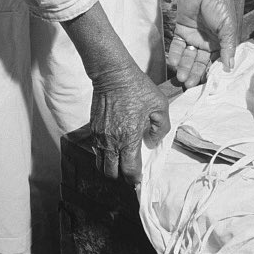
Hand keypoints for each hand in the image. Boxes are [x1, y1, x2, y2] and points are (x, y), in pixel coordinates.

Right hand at [90, 65, 170, 184]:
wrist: (113, 74)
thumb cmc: (137, 87)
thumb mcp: (160, 105)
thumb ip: (160, 128)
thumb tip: (152, 143)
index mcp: (129, 137)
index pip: (129, 170)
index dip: (135, 179)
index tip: (140, 179)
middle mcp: (111, 140)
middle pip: (111, 173)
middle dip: (121, 177)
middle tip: (130, 172)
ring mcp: (100, 135)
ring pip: (101, 164)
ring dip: (111, 167)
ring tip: (121, 163)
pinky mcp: (93, 129)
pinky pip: (96, 150)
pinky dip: (104, 155)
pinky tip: (114, 148)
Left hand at [168, 0, 236, 87]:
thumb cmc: (220, 3)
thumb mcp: (228, 26)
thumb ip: (227, 47)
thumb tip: (230, 67)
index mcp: (220, 42)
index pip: (214, 62)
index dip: (210, 72)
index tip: (205, 85)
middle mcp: (206, 41)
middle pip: (199, 62)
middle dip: (194, 73)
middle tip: (188, 84)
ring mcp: (193, 36)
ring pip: (187, 56)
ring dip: (184, 67)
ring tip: (180, 77)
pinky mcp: (181, 30)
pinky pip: (177, 45)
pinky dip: (175, 55)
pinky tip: (173, 63)